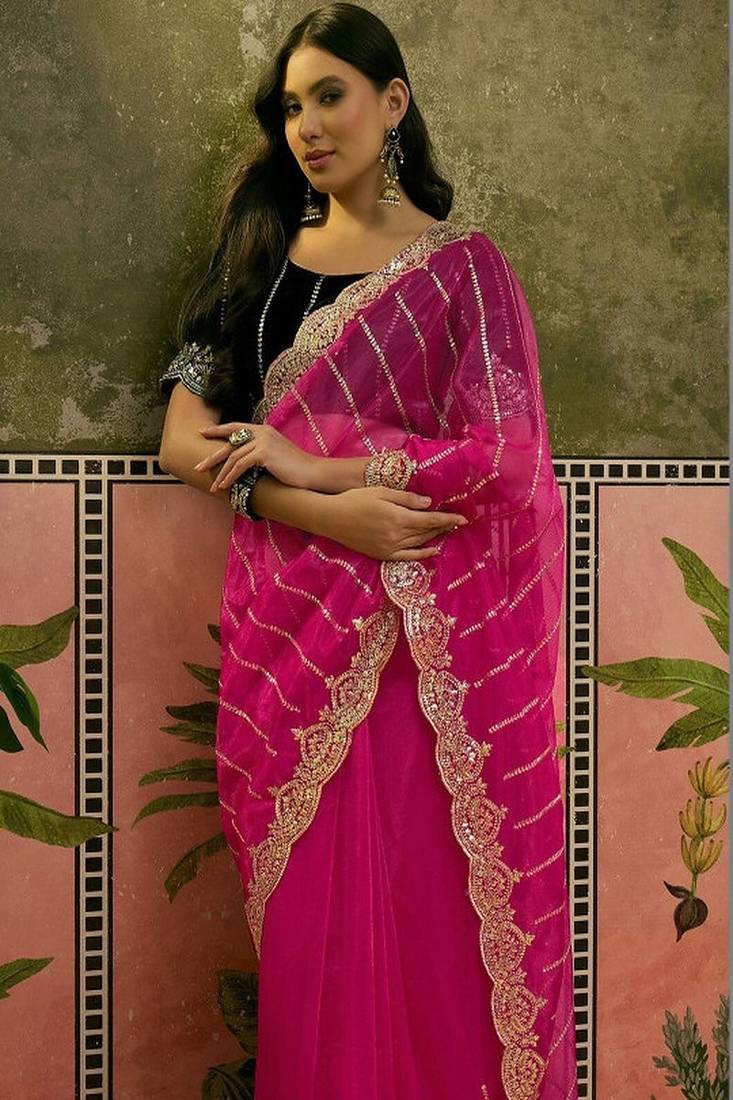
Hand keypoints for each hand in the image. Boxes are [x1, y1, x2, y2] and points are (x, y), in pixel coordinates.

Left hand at [194, 422, 317, 492]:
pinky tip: (225, 486)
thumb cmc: (295, 469)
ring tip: (213, 487)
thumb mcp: (276, 455)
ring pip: (233, 456)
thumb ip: (260, 452)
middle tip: (198, 467)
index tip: (202, 433)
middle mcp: (262, 431)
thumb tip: (243, 462)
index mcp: (263, 430)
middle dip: (212, 456)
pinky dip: (231, 476)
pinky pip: (241, 465)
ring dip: (221, 474)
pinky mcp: (264, 453)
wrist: (312, 473)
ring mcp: (263, 441)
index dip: (217, 430)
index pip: (235, 427)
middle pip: (229, 443)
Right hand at [320, 485, 468, 560]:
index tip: (463, 517)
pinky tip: (433, 551)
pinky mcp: (382, 554)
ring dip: (435, 537)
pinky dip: (423, 554)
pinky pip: (408, 557)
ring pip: (420, 543)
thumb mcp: (381, 492)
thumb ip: (406, 498)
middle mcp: (397, 535)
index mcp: (398, 517)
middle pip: (427, 531)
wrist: (331, 518)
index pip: (431, 520)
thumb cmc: (355, 499)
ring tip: (447, 531)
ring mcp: (390, 547)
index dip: (448, 519)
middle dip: (444, 526)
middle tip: (457, 521)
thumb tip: (428, 503)